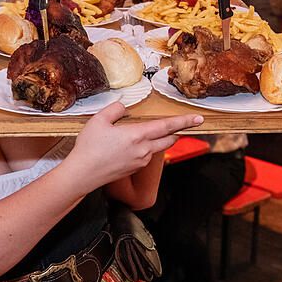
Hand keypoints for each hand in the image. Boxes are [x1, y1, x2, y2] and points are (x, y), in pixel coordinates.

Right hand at [66, 102, 202, 191]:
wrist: (83, 174)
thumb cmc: (89, 148)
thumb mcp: (99, 120)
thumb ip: (115, 109)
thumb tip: (125, 108)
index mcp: (137, 135)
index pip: (168, 126)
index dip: (185, 121)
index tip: (199, 118)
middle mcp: (144, 150)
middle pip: (169, 139)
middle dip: (177, 131)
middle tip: (183, 125)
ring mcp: (140, 161)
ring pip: (158, 148)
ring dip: (159, 139)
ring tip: (146, 132)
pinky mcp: (134, 169)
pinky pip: (146, 156)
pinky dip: (146, 148)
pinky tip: (130, 145)